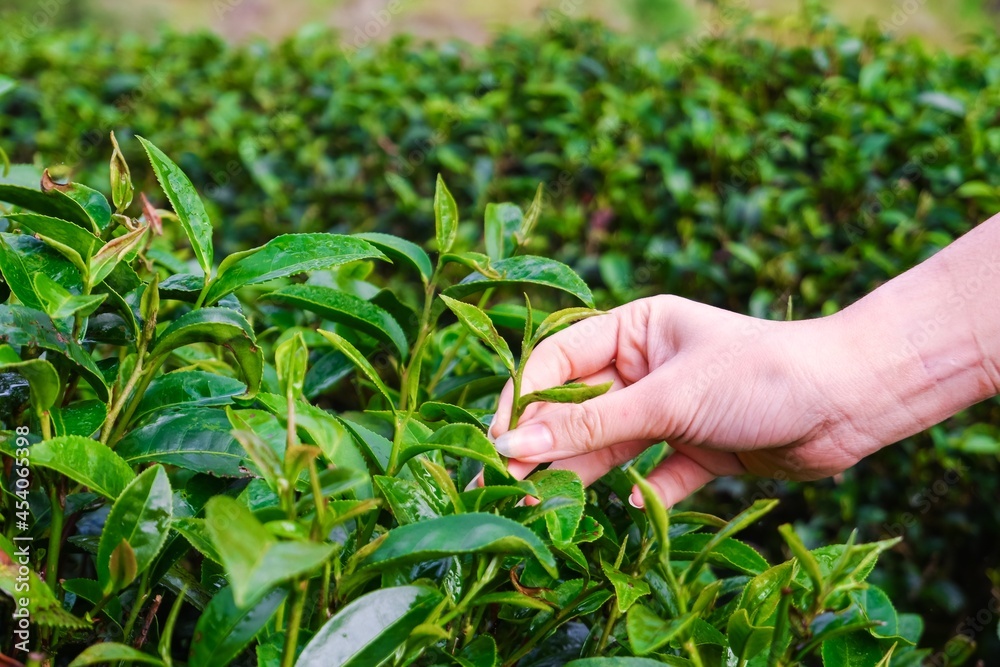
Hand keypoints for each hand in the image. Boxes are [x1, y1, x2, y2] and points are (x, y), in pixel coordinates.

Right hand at [488, 295, 910, 507]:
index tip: (500, 441)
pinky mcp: (695, 449)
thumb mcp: (668, 399)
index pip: (558, 360)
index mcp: (633, 329)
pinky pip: (652, 474)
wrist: (850, 402)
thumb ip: (591, 426)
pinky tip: (624, 507)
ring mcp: (669, 410)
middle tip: (504, 484)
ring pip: (608, 445)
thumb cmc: (759, 375)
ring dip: (579, 475)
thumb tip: (515, 444)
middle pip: (576, 408)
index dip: (524, 398)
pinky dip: (638, 492)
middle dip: (542, 443)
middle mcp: (644, 368)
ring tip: (542, 507)